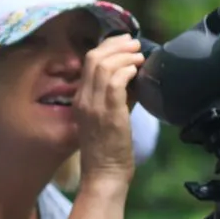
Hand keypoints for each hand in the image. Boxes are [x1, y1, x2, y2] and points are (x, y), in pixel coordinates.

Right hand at [73, 35, 143, 184]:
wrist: (104, 175)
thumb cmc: (108, 150)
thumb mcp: (106, 117)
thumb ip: (115, 96)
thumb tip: (132, 75)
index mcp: (80, 99)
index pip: (88, 61)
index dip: (107, 46)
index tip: (124, 43)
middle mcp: (83, 99)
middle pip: (94, 58)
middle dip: (117, 45)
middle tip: (135, 44)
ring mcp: (94, 106)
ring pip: (105, 66)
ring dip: (126, 56)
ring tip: (139, 56)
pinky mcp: (109, 114)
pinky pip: (116, 82)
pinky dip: (128, 71)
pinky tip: (137, 71)